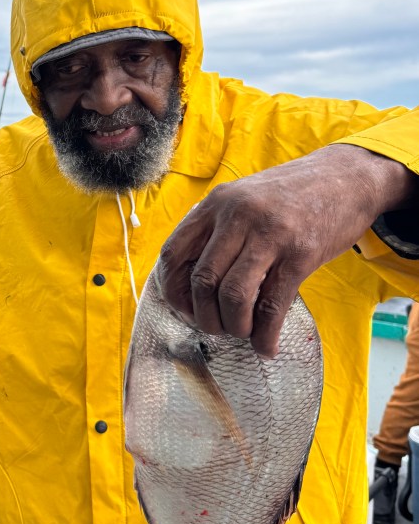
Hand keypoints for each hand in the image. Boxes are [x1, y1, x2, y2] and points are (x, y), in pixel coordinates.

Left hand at [158, 145, 418, 357]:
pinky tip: (266, 346)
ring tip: (242, 333)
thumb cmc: (291, 195)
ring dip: (234, 326)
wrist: (349, 176)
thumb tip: (192, 285)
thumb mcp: (244, 198)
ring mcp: (270, 234)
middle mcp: (238, 215)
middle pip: (202, 280)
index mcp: (216, 203)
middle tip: (216, 327)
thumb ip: (216, 230)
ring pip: (233, 296)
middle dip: (204, 316)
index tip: (186, 309)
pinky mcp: (301, 253)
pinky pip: (273, 305)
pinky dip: (266, 334)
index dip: (174, 291)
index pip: (174, 254)